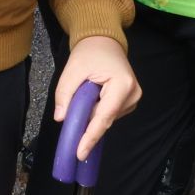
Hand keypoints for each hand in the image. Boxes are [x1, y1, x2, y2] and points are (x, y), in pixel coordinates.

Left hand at [53, 34, 140, 161]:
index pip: (104, 116)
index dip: (91, 136)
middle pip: (105, 119)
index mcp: (122, 84)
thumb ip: (65, 93)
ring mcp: (133, 98)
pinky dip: (97, 111)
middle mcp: (133, 94)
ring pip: (106, 118)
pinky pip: (109, 113)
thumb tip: (61, 118)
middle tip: (71, 113)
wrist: (103, 41)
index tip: (80, 153)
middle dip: (87, 121)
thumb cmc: (90, 52)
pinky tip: (92, 98)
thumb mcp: (73, 69)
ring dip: (91, 113)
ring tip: (85, 93)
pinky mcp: (129, 101)